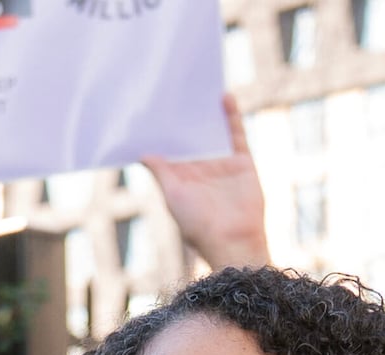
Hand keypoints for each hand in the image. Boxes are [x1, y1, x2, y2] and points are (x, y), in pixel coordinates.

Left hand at [147, 97, 272, 271]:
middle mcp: (202, 167)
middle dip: (184, 114)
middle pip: (192, 134)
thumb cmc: (197, 224)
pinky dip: (231, 115)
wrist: (233, 240)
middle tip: (174, 85)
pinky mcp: (242, 161)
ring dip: (206, 111)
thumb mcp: (173, 195)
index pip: (171, 146)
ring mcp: (222, 163)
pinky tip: (224, 97)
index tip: (153, 106)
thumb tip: (142, 153)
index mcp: (182, 176)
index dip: (163, 129)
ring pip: (213, 130)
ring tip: (198, 85)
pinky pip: (236, 133)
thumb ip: (161, 172)